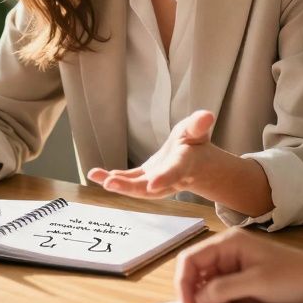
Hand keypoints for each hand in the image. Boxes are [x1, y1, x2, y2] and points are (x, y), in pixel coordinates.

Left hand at [87, 110, 216, 198]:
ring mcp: (153, 181)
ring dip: (116, 183)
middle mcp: (167, 179)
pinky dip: (112, 177)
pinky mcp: (143, 178)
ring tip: (96, 176)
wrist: (195, 162)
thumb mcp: (198, 130)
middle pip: (148, 186)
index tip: (152, 184)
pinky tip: (95, 174)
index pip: (175, 173)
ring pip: (134, 186)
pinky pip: (127, 180)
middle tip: (110, 183)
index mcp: (183, 165)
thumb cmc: (196, 143)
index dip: (165, 178)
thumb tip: (207, 115)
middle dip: (128, 186)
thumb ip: (199, 124)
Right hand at [174, 229, 302, 302]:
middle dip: (199, 299)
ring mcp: (235, 272)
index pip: (191, 260)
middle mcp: (227, 255)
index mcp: (228, 243)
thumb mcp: (257, 282)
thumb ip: (223, 288)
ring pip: (208, 291)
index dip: (183, 283)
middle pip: (197, 277)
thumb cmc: (294, 276)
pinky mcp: (243, 287)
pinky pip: (222, 299)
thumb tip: (197, 297)